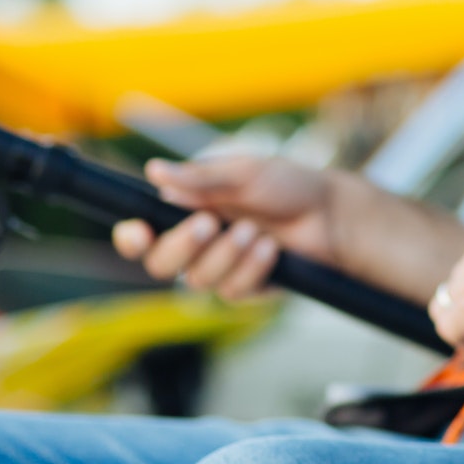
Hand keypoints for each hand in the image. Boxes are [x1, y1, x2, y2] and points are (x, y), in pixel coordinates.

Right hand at [114, 156, 354, 300]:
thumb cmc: (287, 184)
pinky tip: (271, 250)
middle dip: (182, 246)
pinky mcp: (247, 288)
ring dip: (226, 254)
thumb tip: (154, 170)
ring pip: (197, 280)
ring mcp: (221, 268)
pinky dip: (251, 269)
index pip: (142, 235)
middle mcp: (197, 244)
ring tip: (256, 230)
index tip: (138, 233)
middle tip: (210, 223)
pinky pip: (233, 292)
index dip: (131, 239)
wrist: (332, 212)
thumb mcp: (246, 172)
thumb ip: (201, 177)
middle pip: (160, 264)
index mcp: (186, 211)